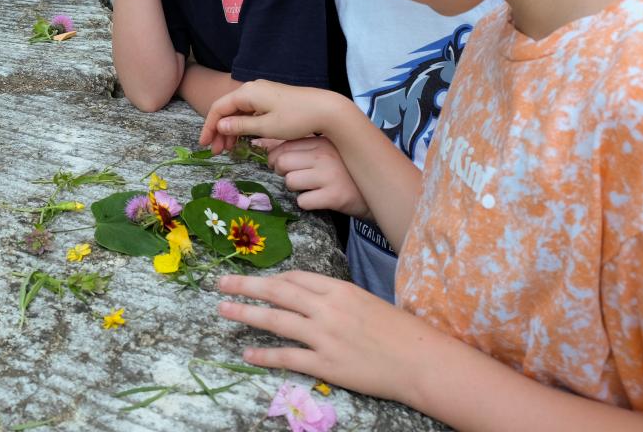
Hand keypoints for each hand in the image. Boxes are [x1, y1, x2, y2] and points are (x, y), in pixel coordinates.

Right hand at [199, 80, 345, 154]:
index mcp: (247, 93)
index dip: (209, 127)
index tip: (205, 145)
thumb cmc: (296, 118)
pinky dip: (243, 126)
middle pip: (227, 110)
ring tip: (228, 149)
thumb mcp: (266, 126)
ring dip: (231, 130)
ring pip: (238, 112)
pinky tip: (242, 140)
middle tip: (217, 152)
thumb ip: (240, 126)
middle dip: (219, 131)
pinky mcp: (271, 99)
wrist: (325, 109)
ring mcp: (262, 93)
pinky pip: (249, 112)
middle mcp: (252, 89)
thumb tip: (220, 126)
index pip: (219, 108)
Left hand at [218, 271, 436, 402]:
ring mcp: (325, 336)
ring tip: (223, 310)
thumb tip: (311, 299)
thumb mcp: (366, 301)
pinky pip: (287, 357)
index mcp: (339, 289)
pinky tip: (247, 353)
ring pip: (276, 320)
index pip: (296, 278)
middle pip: (278, 291)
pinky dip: (264, 354)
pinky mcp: (326, 364)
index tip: (257, 282)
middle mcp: (327, 308)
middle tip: (221, 283)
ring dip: (245, 313)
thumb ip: (337, 298)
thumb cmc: (399, 331)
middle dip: (246, 285)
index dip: (272, 279)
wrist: (421, 360)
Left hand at [268, 136, 369, 218]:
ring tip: (310, 187)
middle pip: (282, 163)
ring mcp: (330, 175)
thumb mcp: (324, 151)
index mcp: (321, 141)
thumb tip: (259, 143)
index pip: (283, 146)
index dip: (275, 158)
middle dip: (283, 173)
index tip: (282, 165)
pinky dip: (307, 203)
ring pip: (290, 182)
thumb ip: (295, 145)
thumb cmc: (344, 170)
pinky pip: (303, 201)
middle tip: (296, 177)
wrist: (376, 192)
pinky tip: (319, 198)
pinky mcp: (335, 196)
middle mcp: (325, 155)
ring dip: (295, 189)